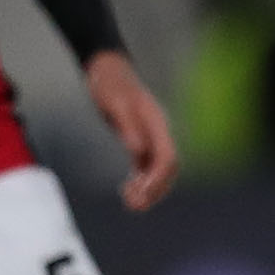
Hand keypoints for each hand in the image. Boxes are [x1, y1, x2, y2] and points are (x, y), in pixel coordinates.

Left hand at [83, 50, 176, 210]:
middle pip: (167, 169)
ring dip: (148, 189)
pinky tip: (127, 188)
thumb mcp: (115, 103)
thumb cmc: (109, 84)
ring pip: (158, 170)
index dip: (157, 179)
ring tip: (130, 203)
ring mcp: (151, 137)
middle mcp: (159, 133)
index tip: (141, 193)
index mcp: (157, 124)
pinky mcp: (140, 139)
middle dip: (155, 190)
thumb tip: (138, 151)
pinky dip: (140, 180)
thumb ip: (128, 127)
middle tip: (134, 206)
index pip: (168, 158)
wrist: (106, 69)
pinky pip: (146, 165)